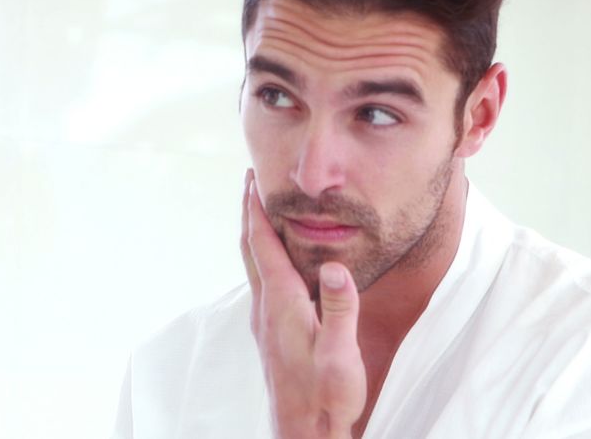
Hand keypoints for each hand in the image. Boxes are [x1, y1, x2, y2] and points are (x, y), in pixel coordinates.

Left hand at [241, 170, 367, 438]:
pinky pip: (263, 283)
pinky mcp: (272, 335)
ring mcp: (266, 323)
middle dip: (249, 213)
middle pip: (251, 250)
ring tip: (261, 211)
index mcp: (282, 304)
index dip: (256, 210)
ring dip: (255, 234)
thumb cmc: (327, 397)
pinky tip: (276, 262)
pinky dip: (264, 258)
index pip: (263, 245)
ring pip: (254, 267)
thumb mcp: (341, 352)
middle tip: (251, 181)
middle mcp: (267, 309)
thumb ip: (339, 308)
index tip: (252, 179)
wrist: (305, 434)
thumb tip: (333, 265)